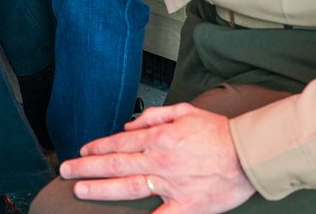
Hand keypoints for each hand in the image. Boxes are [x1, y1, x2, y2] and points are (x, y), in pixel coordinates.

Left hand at [59, 104, 255, 213]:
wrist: (249, 154)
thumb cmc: (219, 133)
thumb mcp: (184, 111)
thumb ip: (154, 117)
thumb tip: (129, 125)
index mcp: (159, 138)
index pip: (119, 142)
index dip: (97, 147)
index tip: (82, 151)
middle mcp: (160, 160)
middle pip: (115, 163)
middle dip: (87, 167)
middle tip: (66, 170)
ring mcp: (170, 184)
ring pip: (127, 186)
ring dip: (100, 187)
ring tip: (80, 189)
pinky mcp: (186, 205)